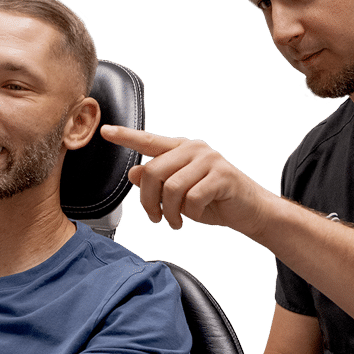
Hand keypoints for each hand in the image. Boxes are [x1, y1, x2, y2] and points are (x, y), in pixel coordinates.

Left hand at [100, 125, 272, 236]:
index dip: (126, 136)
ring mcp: (210, 160)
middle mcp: (194, 149)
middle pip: (153, 172)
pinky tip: (195, 215)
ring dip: (170, 212)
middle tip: (155, 218)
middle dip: (148, 201)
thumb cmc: (211, 200)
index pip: (148, 140)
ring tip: (175, 221)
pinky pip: (192, 198)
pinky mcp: (222, 176)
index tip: (105, 131)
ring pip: (171, 188)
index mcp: (180, 149)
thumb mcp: (178, 192)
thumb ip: (156, 180)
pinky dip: (190, 213)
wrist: (248, 210)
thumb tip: (133, 172)